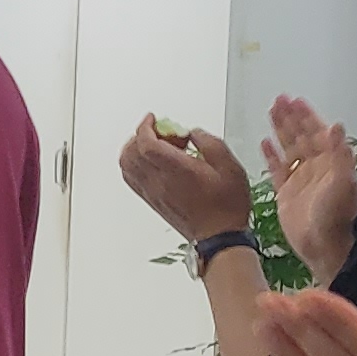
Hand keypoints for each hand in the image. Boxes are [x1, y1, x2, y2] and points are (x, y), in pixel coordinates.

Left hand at [117, 115, 253, 244]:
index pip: (145, 143)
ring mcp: (153, 193)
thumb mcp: (229, 165)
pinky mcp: (153, 201)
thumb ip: (209, 142)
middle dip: (142, 135)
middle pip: (131, 152)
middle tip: (163, 132)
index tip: (153, 118)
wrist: (219, 236)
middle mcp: (159, 181)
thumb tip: (193, 133)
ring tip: (158, 146)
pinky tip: (152, 162)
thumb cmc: (227, 205)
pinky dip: (134, 164)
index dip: (145, 126)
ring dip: (136, 149)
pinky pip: (132, 179)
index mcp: (177, 169)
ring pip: (127, 165)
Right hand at [264, 97, 356, 277]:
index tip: (296, 100)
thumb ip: (340, 154)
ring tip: (271, 112)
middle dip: (290, 117)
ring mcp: (301, 180)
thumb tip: (336, 126)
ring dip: (280, 130)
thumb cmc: (337, 218)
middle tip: (279, 99)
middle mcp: (316, 168)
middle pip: (300, 135)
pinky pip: (276, 169)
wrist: (325, 248)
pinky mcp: (286, 194)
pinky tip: (264, 143)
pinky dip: (270, 155)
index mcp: (330, 163)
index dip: (306, 115)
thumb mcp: (343, 183)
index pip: (316, 132)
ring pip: (288, 148)